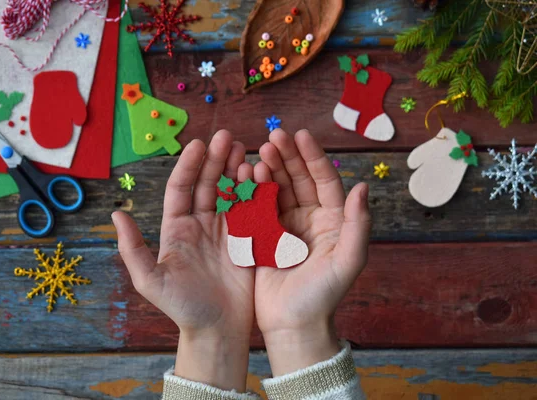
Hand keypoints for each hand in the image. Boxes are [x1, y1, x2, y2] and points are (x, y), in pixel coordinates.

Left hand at [112, 130, 253, 390]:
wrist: (217, 330)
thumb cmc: (182, 307)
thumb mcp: (150, 279)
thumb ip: (133, 248)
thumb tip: (116, 213)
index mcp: (177, 228)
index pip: (181, 189)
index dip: (189, 166)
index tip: (198, 145)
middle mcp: (200, 224)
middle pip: (207, 184)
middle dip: (215, 160)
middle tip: (225, 137)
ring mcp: (226, 230)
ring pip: (230, 192)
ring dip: (235, 169)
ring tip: (242, 148)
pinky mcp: (248, 239)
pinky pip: (251, 210)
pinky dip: (255, 191)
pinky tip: (259, 173)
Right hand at [246, 129, 371, 375]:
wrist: (293, 325)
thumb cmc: (324, 296)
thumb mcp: (348, 261)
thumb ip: (358, 225)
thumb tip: (363, 187)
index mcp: (332, 220)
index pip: (324, 181)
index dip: (313, 157)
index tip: (300, 136)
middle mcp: (309, 218)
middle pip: (298, 179)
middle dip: (287, 157)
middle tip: (273, 137)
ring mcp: (284, 226)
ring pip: (277, 189)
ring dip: (269, 169)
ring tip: (259, 152)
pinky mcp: (263, 236)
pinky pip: (257, 207)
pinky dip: (251, 190)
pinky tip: (245, 175)